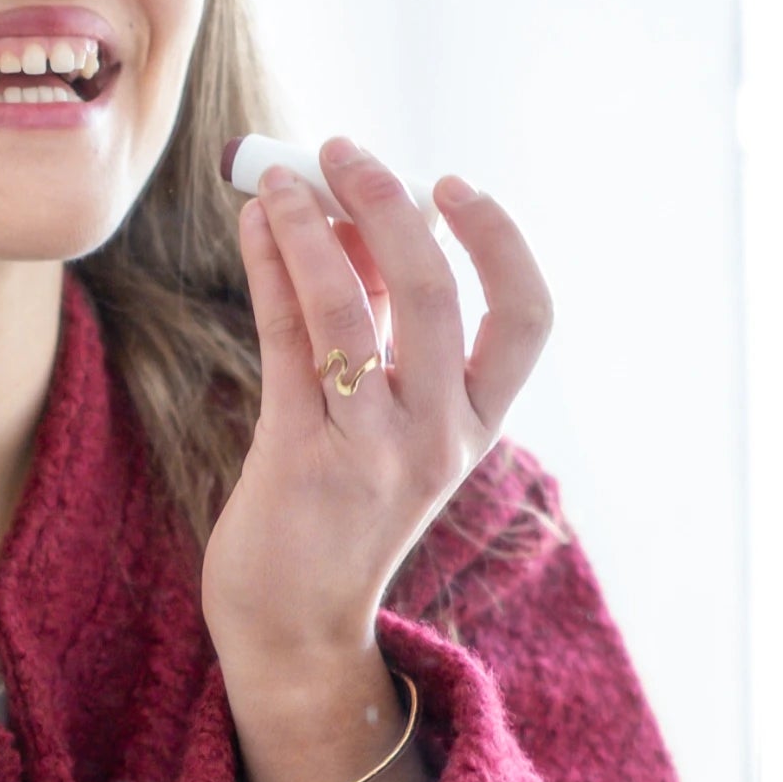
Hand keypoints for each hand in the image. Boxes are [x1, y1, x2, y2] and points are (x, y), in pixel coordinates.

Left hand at [200, 138, 552, 781]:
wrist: (292, 629)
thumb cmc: (333, 516)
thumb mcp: (384, 426)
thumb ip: (377, 333)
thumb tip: (354, 220)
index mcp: (474, 426)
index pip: (527, 321)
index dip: (501, 243)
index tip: (455, 186)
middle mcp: (436, 438)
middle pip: (434, 294)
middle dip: (388, 208)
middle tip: (343, 152)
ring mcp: (370, 452)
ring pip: (348, 311)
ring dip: (313, 227)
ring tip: (278, 179)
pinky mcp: (299, 458)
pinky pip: (287, 341)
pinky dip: (273, 269)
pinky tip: (255, 226)